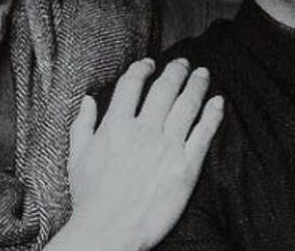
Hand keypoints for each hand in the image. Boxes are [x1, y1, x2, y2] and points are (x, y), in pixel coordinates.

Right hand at [59, 58, 223, 250]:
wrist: (109, 231)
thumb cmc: (90, 199)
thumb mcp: (76, 158)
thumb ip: (82, 125)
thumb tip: (87, 100)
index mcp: (116, 126)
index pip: (132, 84)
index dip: (143, 69)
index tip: (150, 64)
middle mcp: (144, 131)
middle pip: (165, 89)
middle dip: (176, 71)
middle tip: (184, 63)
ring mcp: (167, 147)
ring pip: (188, 105)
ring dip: (197, 85)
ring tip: (203, 74)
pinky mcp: (186, 167)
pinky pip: (204, 133)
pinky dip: (213, 114)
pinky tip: (218, 102)